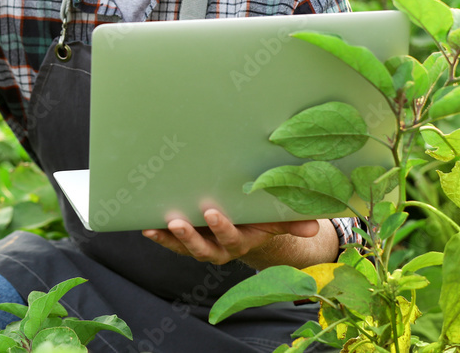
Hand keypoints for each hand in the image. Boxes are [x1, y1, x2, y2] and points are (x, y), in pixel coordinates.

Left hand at [142, 208, 319, 266]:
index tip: (212, 212)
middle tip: (178, 221)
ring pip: (183, 247)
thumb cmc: (260, 219)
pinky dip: (158, 235)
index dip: (221, 228)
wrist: (246, 225)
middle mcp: (218, 248)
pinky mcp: (185, 240)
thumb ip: (291, 221)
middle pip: (203, 248)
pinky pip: (170, 241)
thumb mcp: (275, 219)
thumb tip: (313, 225)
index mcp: (241, 242)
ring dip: (169, 237)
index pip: (230, 238)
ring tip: (157, 224)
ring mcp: (200, 245)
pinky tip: (145, 226)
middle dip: (190, 236)